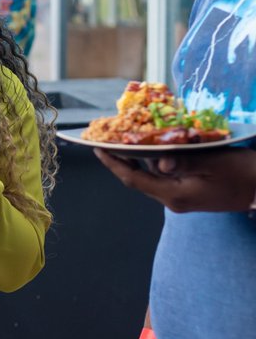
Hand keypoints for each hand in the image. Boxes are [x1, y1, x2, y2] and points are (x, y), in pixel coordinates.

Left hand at [95, 145, 255, 212]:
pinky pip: (164, 176)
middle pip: (138, 178)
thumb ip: (182, 161)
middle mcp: (173, 199)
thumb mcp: (212, 163)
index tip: (97, 148)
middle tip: (106, 140)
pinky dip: (155, 161)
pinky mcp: (188, 192)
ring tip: (124, 138)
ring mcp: (180, 198)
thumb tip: (158, 161)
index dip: (114, 163)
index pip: (134, 179)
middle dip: (121, 159)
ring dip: (138, 159)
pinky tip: (152, 146)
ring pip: (151, 176)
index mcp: (174, 195)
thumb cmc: (241, 174)